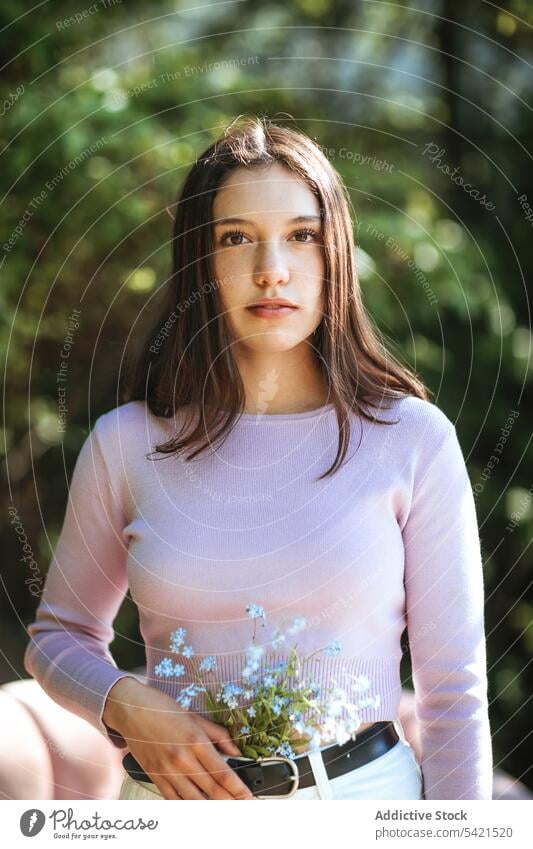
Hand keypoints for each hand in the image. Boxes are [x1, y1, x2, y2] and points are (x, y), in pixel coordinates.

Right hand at [104, 678, 255, 799]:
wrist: (131, 709)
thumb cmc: (163, 709)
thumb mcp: (195, 717)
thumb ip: (219, 735)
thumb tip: (236, 752)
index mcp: (196, 741)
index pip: (223, 774)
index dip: (239, 790)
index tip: (249, 798)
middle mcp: (182, 759)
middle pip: (212, 790)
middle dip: (230, 802)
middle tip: (244, 809)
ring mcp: (167, 771)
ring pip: (194, 800)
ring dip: (212, 808)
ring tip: (225, 811)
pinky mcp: (155, 777)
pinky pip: (174, 799)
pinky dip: (188, 807)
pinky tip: (199, 808)